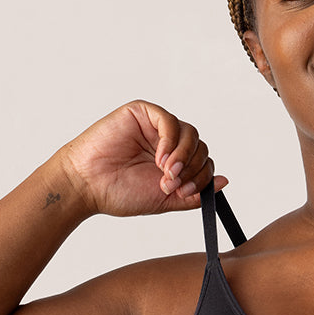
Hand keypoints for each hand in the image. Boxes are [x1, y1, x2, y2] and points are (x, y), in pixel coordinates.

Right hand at [52, 100, 226, 216]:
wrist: (89, 185)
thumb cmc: (120, 193)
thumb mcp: (167, 200)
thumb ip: (196, 193)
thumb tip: (225, 182)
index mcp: (175, 162)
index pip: (203, 162)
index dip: (201, 177)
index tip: (184, 192)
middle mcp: (167, 143)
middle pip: (200, 147)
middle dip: (192, 169)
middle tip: (172, 184)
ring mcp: (155, 127)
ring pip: (190, 133)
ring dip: (184, 156)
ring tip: (166, 174)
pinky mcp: (142, 113)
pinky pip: (169, 121)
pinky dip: (171, 141)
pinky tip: (159, 158)